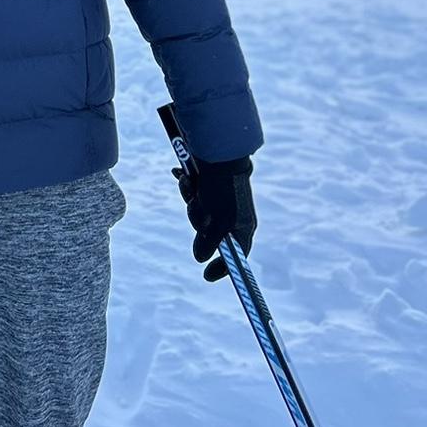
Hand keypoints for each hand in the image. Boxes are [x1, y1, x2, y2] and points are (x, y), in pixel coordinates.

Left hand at [177, 155, 255, 281]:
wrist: (218, 150)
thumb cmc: (222, 188)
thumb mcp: (217, 221)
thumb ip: (209, 241)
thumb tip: (199, 258)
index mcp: (243, 226)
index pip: (235, 255)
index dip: (222, 267)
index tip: (206, 276)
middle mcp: (232, 215)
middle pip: (208, 232)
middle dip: (196, 219)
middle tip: (196, 204)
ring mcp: (220, 201)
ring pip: (197, 212)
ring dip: (190, 200)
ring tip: (191, 185)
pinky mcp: (209, 187)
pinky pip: (194, 195)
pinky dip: (188, 188)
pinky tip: (183, 176)